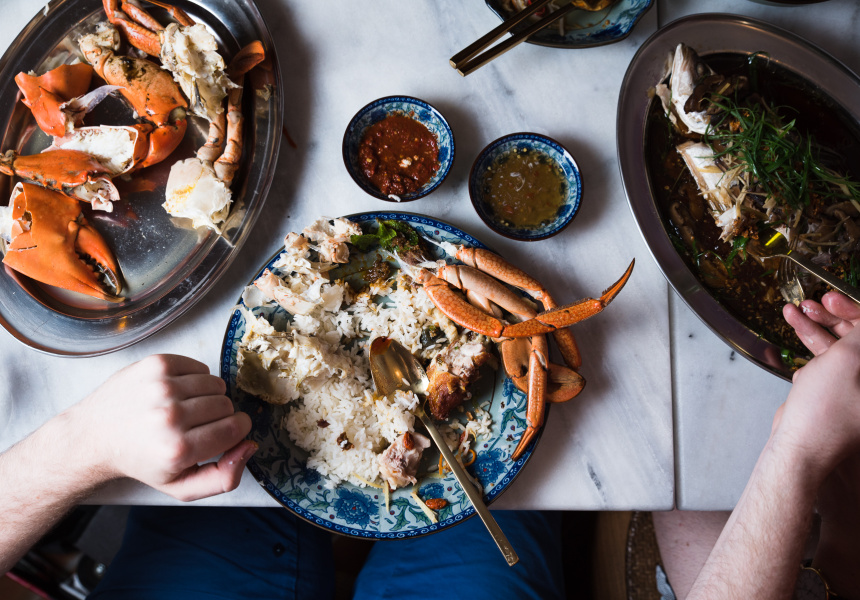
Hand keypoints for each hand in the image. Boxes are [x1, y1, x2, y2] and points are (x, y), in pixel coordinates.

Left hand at [70, 354, 254, 500]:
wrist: (94, 435)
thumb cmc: (142, 461)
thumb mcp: (181, 486)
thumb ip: (224, 478)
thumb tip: (250, 446)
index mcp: (177, 449)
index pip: (235, 428)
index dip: (236, 430)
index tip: (222, 433)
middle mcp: (169, 415)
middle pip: (226, 404)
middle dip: (219, 415)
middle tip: (195, 425)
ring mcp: (161, 386)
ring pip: (216, 383)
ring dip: (208, 396)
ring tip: (186, 408)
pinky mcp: (156, 364)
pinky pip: (200, 366)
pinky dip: (195, 379)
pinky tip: (177, 393)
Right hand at [775, 292, 859, 476]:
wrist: (798, 445)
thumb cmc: (824, 413)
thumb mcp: (848, 358)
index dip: (854, 311)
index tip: (835, 299)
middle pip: (858, 338)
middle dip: (834, 316)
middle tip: (815, 303)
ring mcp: (856, 389)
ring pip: (840, 348)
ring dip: (816, 327)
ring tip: (796, 312)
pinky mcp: (837, 394)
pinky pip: (828, 363)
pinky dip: (811, 346)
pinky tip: (796, 335)